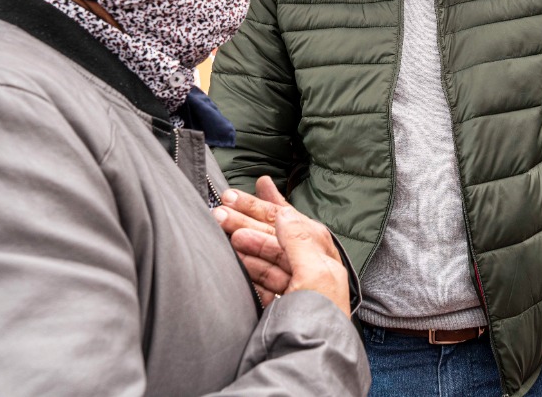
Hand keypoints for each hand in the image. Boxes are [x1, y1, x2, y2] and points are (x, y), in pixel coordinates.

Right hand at [213, 176, 351, 316]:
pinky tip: (232, 253)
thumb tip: (284, 213)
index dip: (275, 203)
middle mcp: (308, 269)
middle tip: (222, 208)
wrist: (309, 356)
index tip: (257, 184)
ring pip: (263, 255)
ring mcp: (291, 287)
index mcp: (322, 257)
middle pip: (275, 237)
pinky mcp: (277, 304)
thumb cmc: (320, 316)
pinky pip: (259, 277)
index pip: (294, 222)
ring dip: (242, 239)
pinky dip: (245, 263)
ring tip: (219, 226)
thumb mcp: (315, 273)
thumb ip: (298, 240)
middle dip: (249, 219)